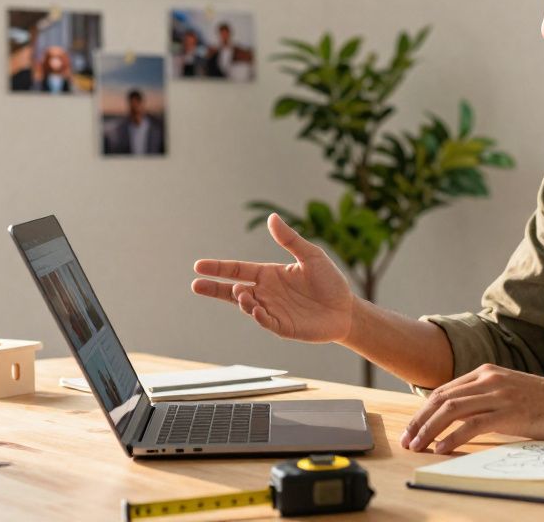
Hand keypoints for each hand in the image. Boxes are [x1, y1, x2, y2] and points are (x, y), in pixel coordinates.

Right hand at [191, 213, 355, 343]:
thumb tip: (272, 217)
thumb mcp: (311, 256)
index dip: (219, 268)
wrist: (348, 309)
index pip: (238, 270)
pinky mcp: (283, 327)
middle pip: (233, 290)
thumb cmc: (329, 281)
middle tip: (196, 285)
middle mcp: (266, 293)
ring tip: (239, 292)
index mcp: (270, 274)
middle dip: (214, 288)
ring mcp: (273, 311)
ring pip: (248, 306)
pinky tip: (255, 309)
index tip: (199, 266)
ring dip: (241, 300)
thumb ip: (290, 240)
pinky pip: (266, 322)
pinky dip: (258, 316)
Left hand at [400, 364, 543, 454]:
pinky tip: (442, 448)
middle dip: (419, 420)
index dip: (424, 410)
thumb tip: (459, 417)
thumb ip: (485, 398)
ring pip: (452, 410)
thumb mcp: (509, 392)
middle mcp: (488, 379)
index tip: (412, 428)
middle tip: (407, 439)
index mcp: (486, 372)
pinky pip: (473, 424)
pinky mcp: (510, 412)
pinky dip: (452, 437)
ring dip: (429, 429)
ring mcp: (499, 394)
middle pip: (442, 398)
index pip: (444, 390)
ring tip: (418, 446)